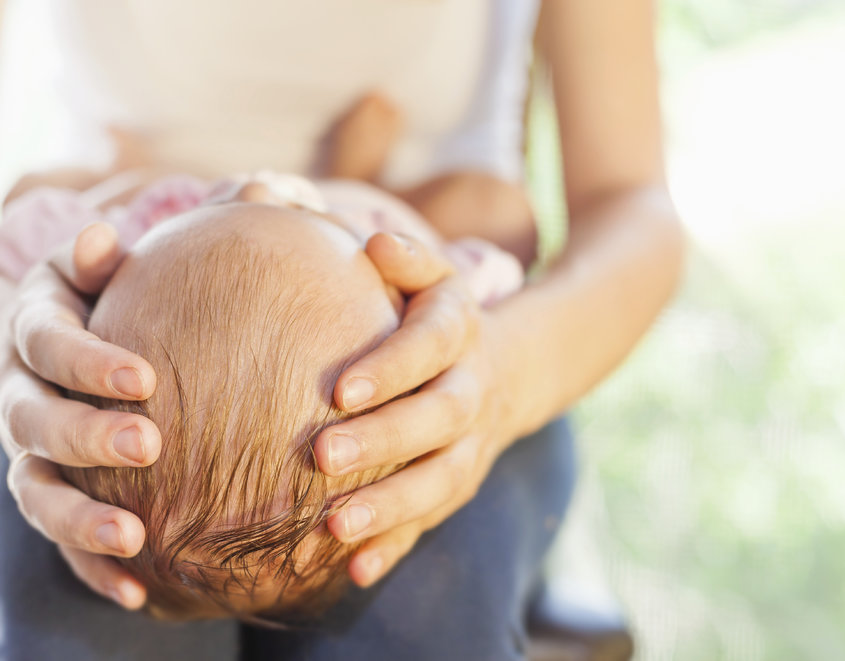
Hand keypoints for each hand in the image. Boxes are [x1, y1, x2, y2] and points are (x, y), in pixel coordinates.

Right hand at [0, 223, 158, 608]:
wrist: (92, 339)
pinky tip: (139, 592)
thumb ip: (102, 259)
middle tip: (149, 445)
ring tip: (135, 539)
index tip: (143, 377)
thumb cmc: (113, 296)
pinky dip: (93, 567)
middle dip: (86, 436)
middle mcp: (19, 396)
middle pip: (33, 422)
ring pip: (35, 492)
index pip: (44, 342)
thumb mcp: (101, 269)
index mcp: (32, 332)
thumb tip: (102, 240)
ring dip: (80, 520)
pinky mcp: (53, 494)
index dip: (85, 360)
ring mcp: (29, 453)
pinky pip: (62, 538)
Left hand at [314, 232, 517, 586]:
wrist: (504, 371)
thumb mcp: (436, 278)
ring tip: (334, 529)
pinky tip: (355, 572)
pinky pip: (430, 519)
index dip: (391, 369)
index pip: (431, 347)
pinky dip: (396, 546)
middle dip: (383, 441)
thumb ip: (409, 258)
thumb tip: (374, 242)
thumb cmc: (440, 317)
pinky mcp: (456, 484)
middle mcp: (471, 392)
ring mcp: (469, 446)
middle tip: (322, 457)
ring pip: (439, 481)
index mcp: (461, 334)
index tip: (338, 390)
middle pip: (437, 420)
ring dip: (389, 507)